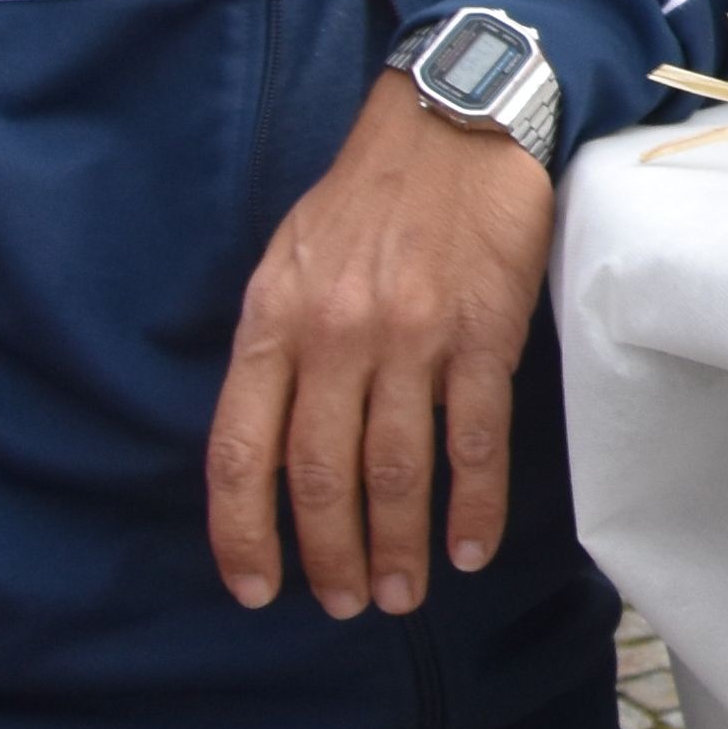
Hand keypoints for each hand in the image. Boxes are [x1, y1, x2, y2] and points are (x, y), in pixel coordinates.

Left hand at [208, 80, 555, 619]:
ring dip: (398, 547)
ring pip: (397, 470)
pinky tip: (470, 546)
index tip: (255, 588)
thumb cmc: (366, 198)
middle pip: (323, 476)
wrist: (453, 123)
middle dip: (330, 556)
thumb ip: (276, 347)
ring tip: (401, 594)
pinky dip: (474, 504)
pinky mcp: (484, 334)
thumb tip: (273, 443)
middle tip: (344, 605)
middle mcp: (335, 336)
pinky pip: (474, 439)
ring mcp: (412, 338)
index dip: (243, 532)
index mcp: (274, 320)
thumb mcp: (287, 261)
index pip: (243, 450)